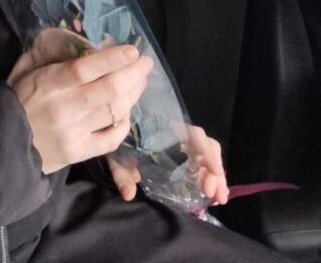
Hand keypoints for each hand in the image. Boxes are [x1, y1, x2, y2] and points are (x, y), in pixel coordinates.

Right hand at [8, 35, 152, 174]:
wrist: (1, 142)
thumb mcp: (27, 68)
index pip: (87, 68)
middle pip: (110, 88)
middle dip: (134, 73)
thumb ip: (51, 53)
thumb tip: (82, 40)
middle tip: (146, 63)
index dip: (114, 58)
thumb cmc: (15, 98)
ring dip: (133, 94)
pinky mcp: (78, 152)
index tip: (133, 50)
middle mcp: (65, 107)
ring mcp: (73, 132)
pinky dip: (124, 123)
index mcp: (49, 82)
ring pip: (115, 110)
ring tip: (140, 82)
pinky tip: (126, 112)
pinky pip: (111, 138)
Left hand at [105, 124, 228, 204]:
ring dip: (214, 175)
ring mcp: (180, 142)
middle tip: (214, 195)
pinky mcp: (180, 152)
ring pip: (206, 153)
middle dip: (215, 171)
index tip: (211, 177)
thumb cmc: (115, 138)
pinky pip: (199, 160)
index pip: (196, 135)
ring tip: (216, 197)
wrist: (109, 127)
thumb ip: (122, 173)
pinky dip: (208, 174)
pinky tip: (209, 190)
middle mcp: (177, 132)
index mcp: (164, 129)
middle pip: (207, 146)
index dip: (207, 155)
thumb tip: (130, 194)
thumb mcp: (116, 155)